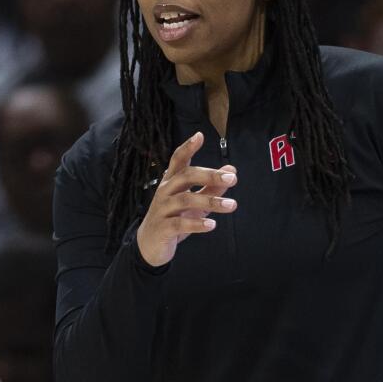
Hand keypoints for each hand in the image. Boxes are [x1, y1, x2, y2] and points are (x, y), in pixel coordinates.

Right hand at [135, 131, 236, 267]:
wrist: (149, 245)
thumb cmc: (174, 218)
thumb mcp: (195, 203)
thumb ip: (211, 187)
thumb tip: (232, 170)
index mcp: (172, 182)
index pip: (178, 160)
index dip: (187, 148)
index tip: (199, 136)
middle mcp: (165, 192)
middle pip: (185, 176)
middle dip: (209, 175)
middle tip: (232, 178)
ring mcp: (162, 209)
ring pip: (185, 200)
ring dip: (210, 201)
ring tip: (231, 205)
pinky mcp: (163, 228)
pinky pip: (179, 224)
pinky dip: (197, 224)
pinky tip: (212, 225)